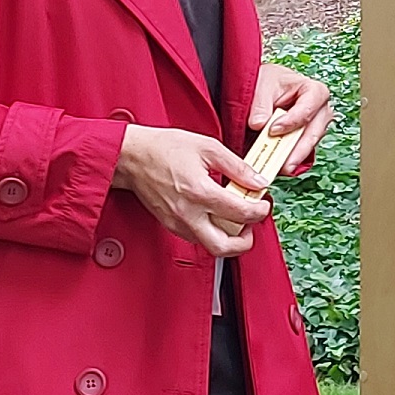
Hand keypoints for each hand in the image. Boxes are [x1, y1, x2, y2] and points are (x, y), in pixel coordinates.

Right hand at [112, 126, 271, 255]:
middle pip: (223, 247)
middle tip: (252, 226)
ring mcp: (177, 222)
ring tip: (235, 220)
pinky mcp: (170, 225)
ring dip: (228, 239)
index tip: (263, 206)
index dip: (259, 212)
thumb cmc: (164, 148)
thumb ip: (237, 166)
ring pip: (209, 246)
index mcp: (200, 192)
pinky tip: (216, 216)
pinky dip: (211, 233)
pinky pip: (196, 238)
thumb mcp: (208, 147)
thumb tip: (257, 181)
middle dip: (245, 242)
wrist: (132, 156)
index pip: (240, 213)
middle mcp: (188, 213)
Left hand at [248, 64, 334, 171]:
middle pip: (314, 132)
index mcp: (314, 91)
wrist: (265, 87)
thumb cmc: (269, 81)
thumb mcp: (262, 85)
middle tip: (283, 164)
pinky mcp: (305, 139)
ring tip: (279, 169)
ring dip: (294, 157)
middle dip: (298, 150)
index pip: (308, 108)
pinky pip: (301, 152)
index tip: (273, 130)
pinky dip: (290, 159)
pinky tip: (279, 167)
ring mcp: (315, 127)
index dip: (292, 121)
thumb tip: (259, 124)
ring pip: (309, 145)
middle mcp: (320, 110)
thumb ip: (260, 104)